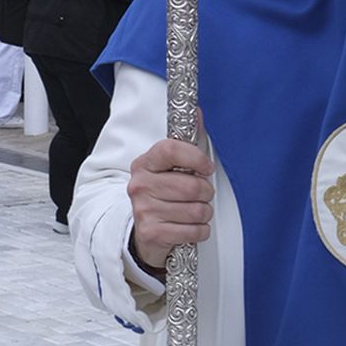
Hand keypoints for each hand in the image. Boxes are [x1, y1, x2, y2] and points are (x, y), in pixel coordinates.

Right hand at [128, 136, 213, 273]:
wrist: (144, 232)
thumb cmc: (163, 195)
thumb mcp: (171, 167)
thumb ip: (186, 141)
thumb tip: (198, 112)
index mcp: (144, 163)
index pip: (171, 149)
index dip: (196, 157)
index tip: (206, 167)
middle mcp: (140, 185)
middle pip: (191, 186)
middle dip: (205, 193)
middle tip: (200, 195)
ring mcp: (144, 210)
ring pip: (196, 210)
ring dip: (204, 213)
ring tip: (193, 211)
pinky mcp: (152, 233)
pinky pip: (193, 231)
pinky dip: (199, 231)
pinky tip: (189, 227)